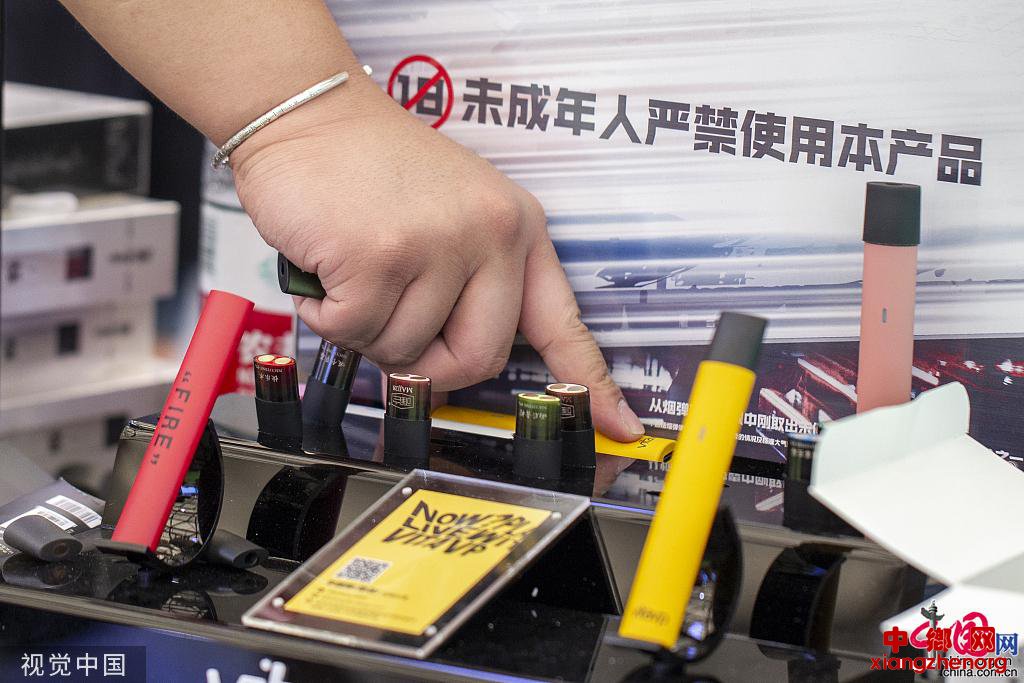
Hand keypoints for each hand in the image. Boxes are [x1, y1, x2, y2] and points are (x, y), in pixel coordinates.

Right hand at [230, 73, 644, 441]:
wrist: (308, 112)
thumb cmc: (372, 167)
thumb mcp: (451, 214)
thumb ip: (468, 287)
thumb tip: (451, 369)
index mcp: (516, 228)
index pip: (563, 321)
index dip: (590, 382)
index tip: (620, 426)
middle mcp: (489, 234)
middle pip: (479, 358)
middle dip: (430, 364)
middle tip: (396, 326)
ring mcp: (437, 244)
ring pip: (405, 351)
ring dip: (366, 327)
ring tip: (354, 269)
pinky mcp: (379, 256)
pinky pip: (353, 333)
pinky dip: (326, 313)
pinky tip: (327, 267)